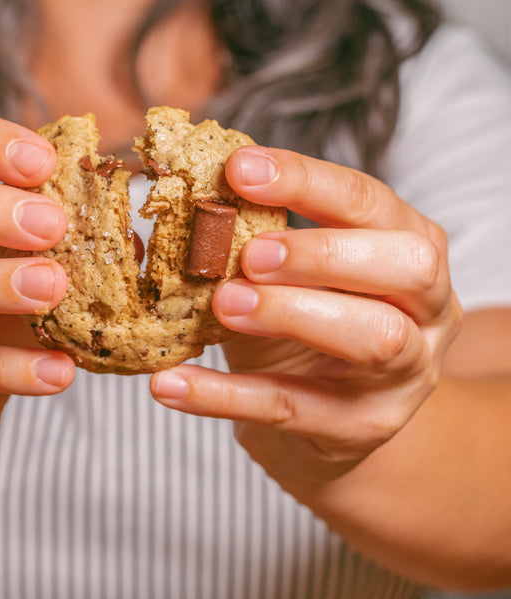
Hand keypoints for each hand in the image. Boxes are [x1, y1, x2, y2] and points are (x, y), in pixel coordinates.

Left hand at [150, 147, 462, 483]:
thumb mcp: (289, 276)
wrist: (328, 422)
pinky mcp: (362, 429)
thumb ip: (257, 238)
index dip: (307, 180)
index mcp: (410, 247)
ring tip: (222, 305)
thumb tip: (187, 196)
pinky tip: (169, 383)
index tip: (238, 169)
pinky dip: (225, 396)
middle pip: (406, 266)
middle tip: (250, 255)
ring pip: (374, 338)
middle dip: (322, 252)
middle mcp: (428, 308)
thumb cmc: (308, 328)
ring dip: (291, 313)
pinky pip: (293, 408)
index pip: (370, 201)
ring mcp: (407, 374)